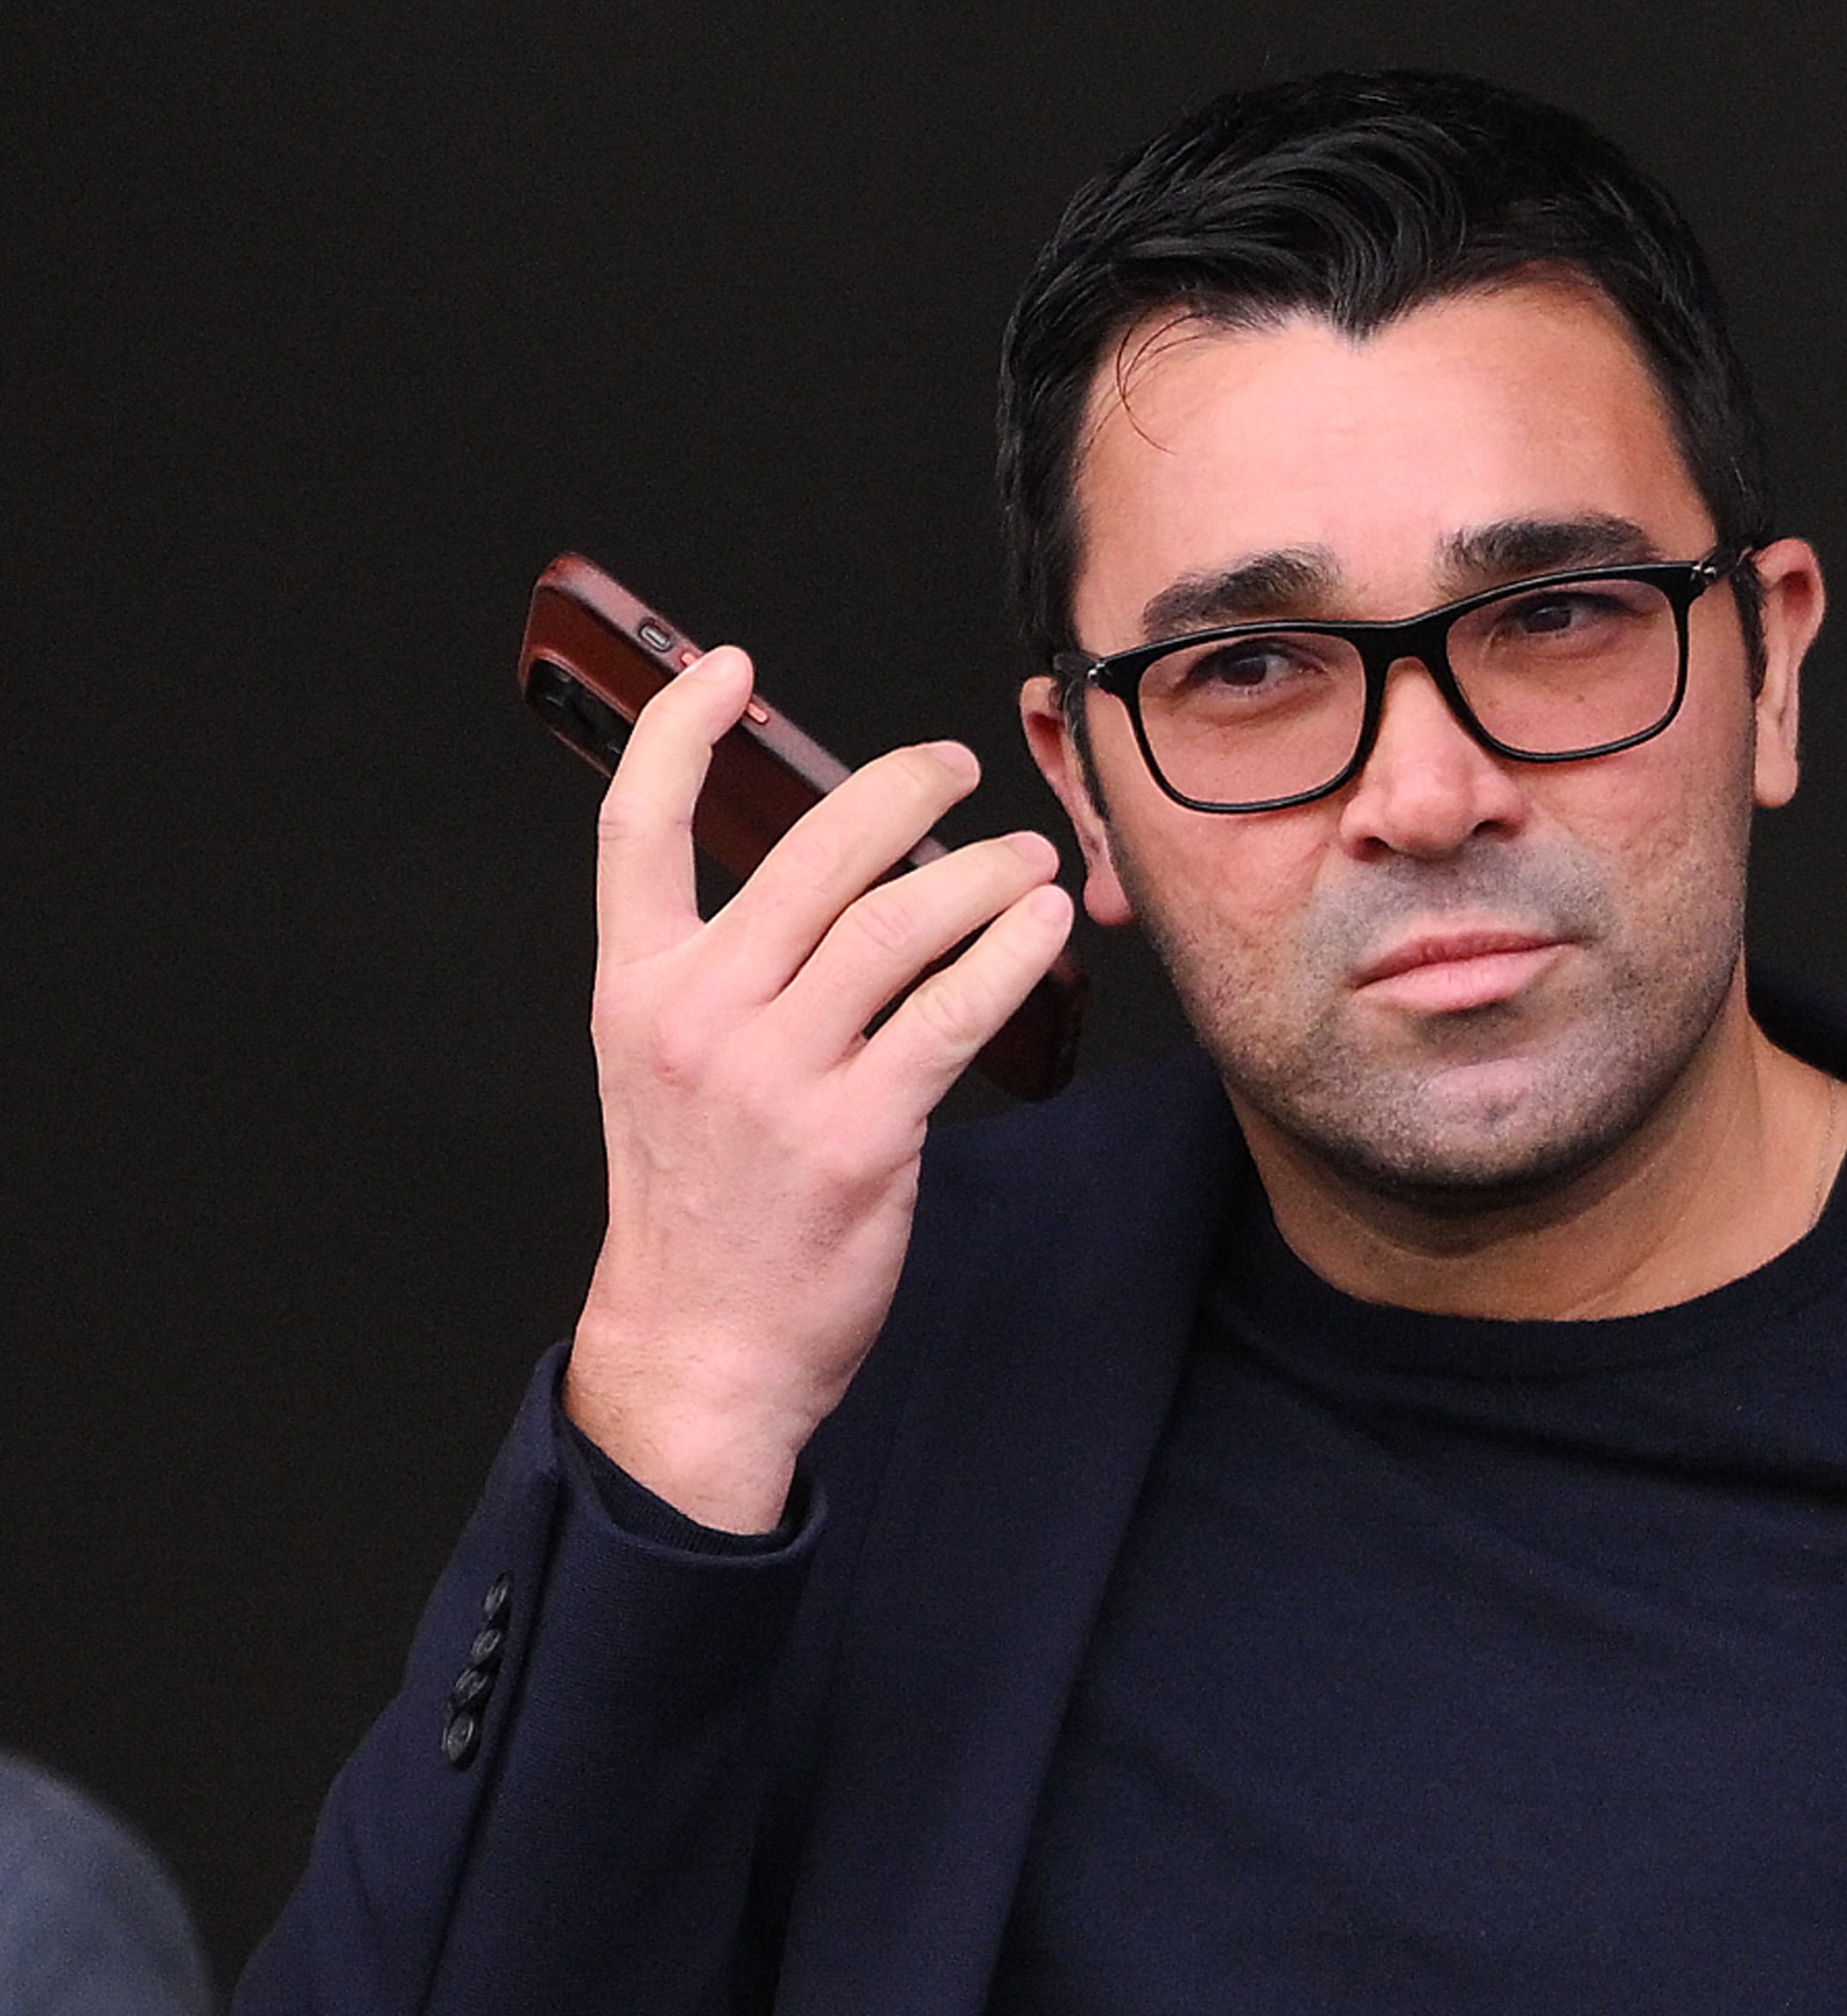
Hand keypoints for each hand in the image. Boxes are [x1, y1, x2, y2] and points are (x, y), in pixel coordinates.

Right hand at [565, 643, 1077, 1531]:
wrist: (703, 1346)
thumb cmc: (702, 1211)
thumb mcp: (666, 1073)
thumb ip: (719, 975)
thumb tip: (825, 884)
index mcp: (638, 989)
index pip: (637, 822)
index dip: (681, 727)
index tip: (732, 668)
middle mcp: (700, 1018)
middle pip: (806, 851)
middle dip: (897, 787)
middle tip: (954, 766)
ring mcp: (777, 1078)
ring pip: (894, 923)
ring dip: (980, 872)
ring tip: (1028, 859)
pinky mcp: (858, 1137)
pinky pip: (950, 1014)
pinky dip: (1007, 956)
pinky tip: (1041, 929)